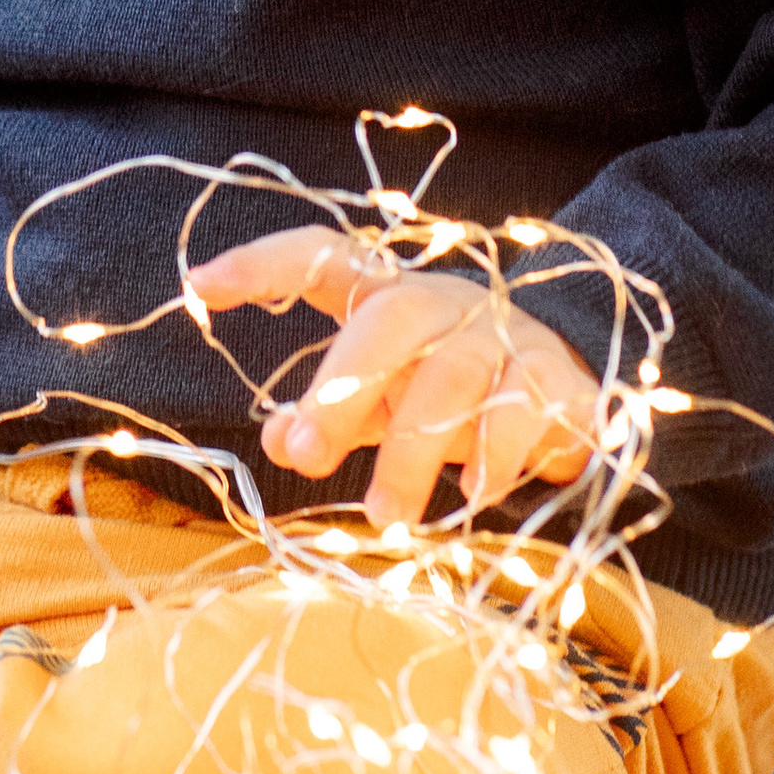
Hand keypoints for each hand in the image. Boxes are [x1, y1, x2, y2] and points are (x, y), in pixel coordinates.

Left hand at [192, 228, 603, 528]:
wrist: (573, 387)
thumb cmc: (450, 390)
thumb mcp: (382, 399)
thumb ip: (328, 413)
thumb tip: (274, 439)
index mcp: (389, 296)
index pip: (322, 257)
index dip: (264, 265)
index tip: (199, 284)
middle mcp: (445, 303)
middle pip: (389, 321)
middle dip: (342, 388)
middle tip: (304, 456)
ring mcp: (506, 335)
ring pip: (453, 376)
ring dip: (412, 452)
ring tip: (386, 517)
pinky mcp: (558, 380)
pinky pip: (522, 412)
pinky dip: (493, 458)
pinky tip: (473, 497)